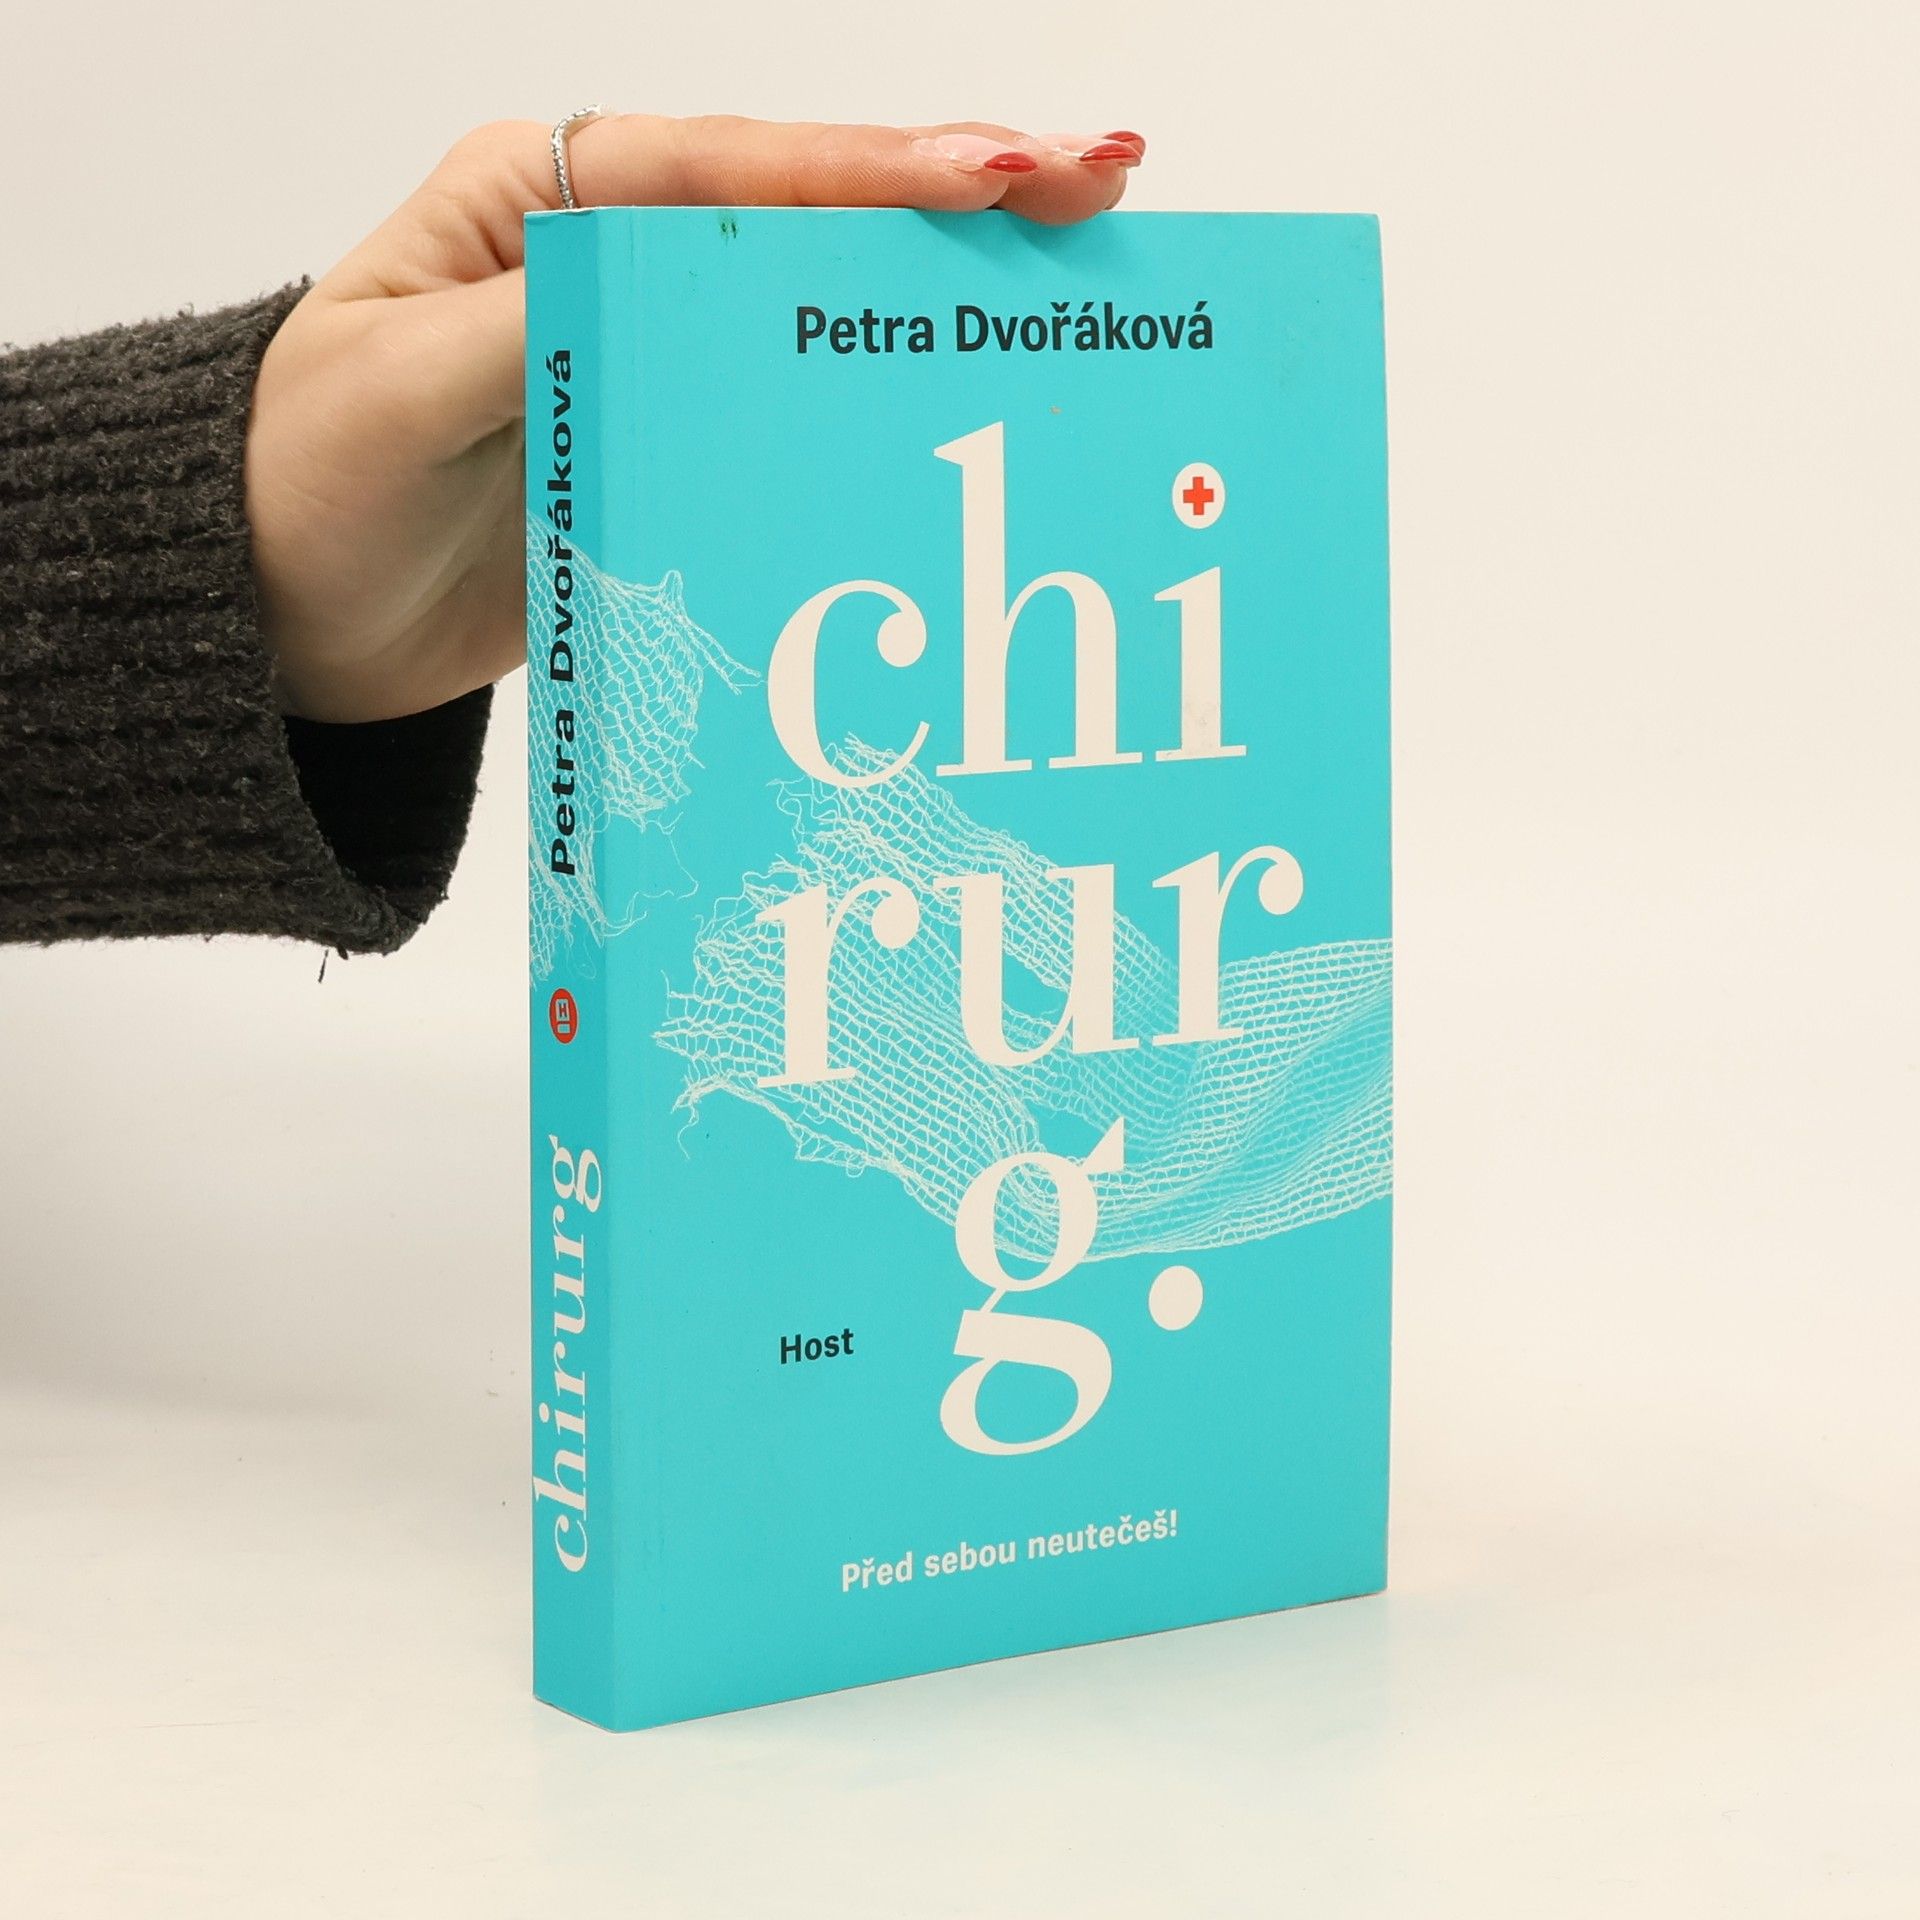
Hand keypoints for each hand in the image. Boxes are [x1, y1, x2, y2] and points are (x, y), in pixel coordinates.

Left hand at [246, 115, 1142, 722]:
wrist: (282, 622)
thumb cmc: (304, 486)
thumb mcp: (397, 390)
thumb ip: (529, 329)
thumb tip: (670, 294)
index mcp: (539, 203)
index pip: (731, 171)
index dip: (868, 174)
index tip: (995, 175)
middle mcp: (610, 262)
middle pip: (804, 215)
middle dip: (951, 194)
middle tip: (1098, 182)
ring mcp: (652, 359)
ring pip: (817, 308)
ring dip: (938, 294)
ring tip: (1071, 269)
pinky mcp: (670, 449)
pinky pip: (792, 411)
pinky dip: (879, 400)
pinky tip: (962, 399)